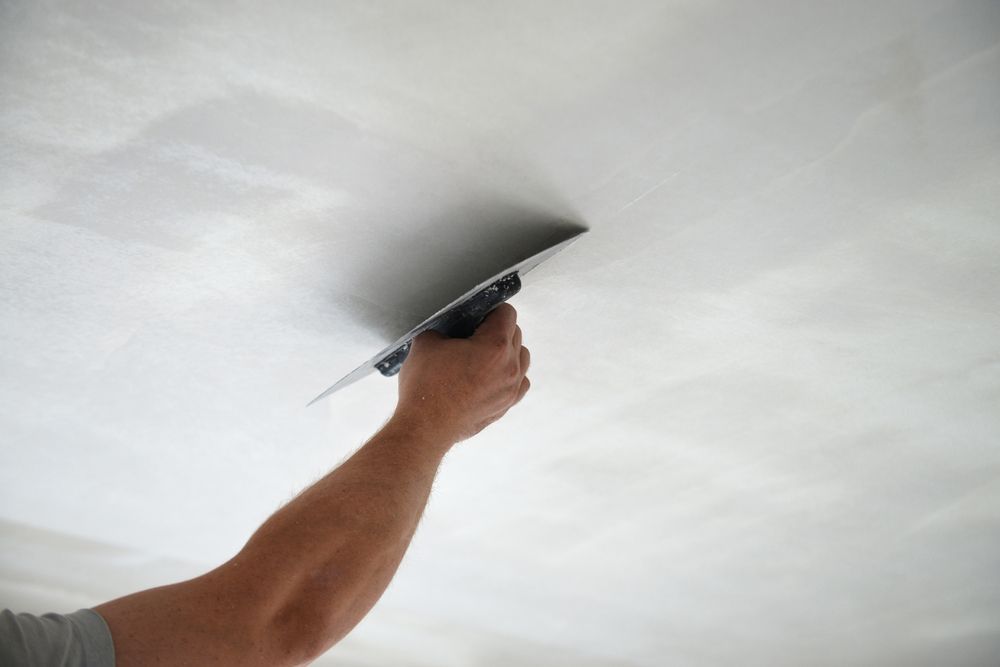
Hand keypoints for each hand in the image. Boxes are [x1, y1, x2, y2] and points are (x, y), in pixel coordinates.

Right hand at [393, 304, 530, 444]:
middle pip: (516, 334)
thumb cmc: (426, 389)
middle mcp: (510, 367)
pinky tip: (490, 375)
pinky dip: (510, 375)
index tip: (478, 314)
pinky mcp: (505, 406)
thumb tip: (446, 327)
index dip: (490, 309)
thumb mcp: (427, 342)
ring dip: (507, 351)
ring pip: (522, 357)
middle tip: (474, 333)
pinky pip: (519, 382)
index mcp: (495, 346)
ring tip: (482, 355)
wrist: (424, 428)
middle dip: (497, 329)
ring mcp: (511, 389)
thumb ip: (443, 328)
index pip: (507, 313)